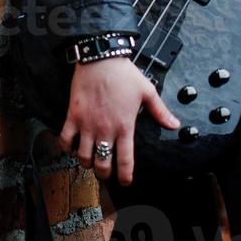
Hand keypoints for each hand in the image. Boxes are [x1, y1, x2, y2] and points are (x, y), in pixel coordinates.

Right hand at [58, 57, 180, 185]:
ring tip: (89, 160)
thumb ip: (160, 111)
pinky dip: (66, 147)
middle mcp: (105, 130)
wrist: (100, 58)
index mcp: (124, 127)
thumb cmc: (124, 74)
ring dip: (86, 162)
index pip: (125, 161)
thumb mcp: (147, 91)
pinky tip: (71, 147)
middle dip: (104, 173)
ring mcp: (87, 124)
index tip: (124, 181)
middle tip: (105, 172)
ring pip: (83, 156)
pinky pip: (65, 139)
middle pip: (102, 164)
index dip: (124, 176)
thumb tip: (174, 125)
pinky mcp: (73, 116)